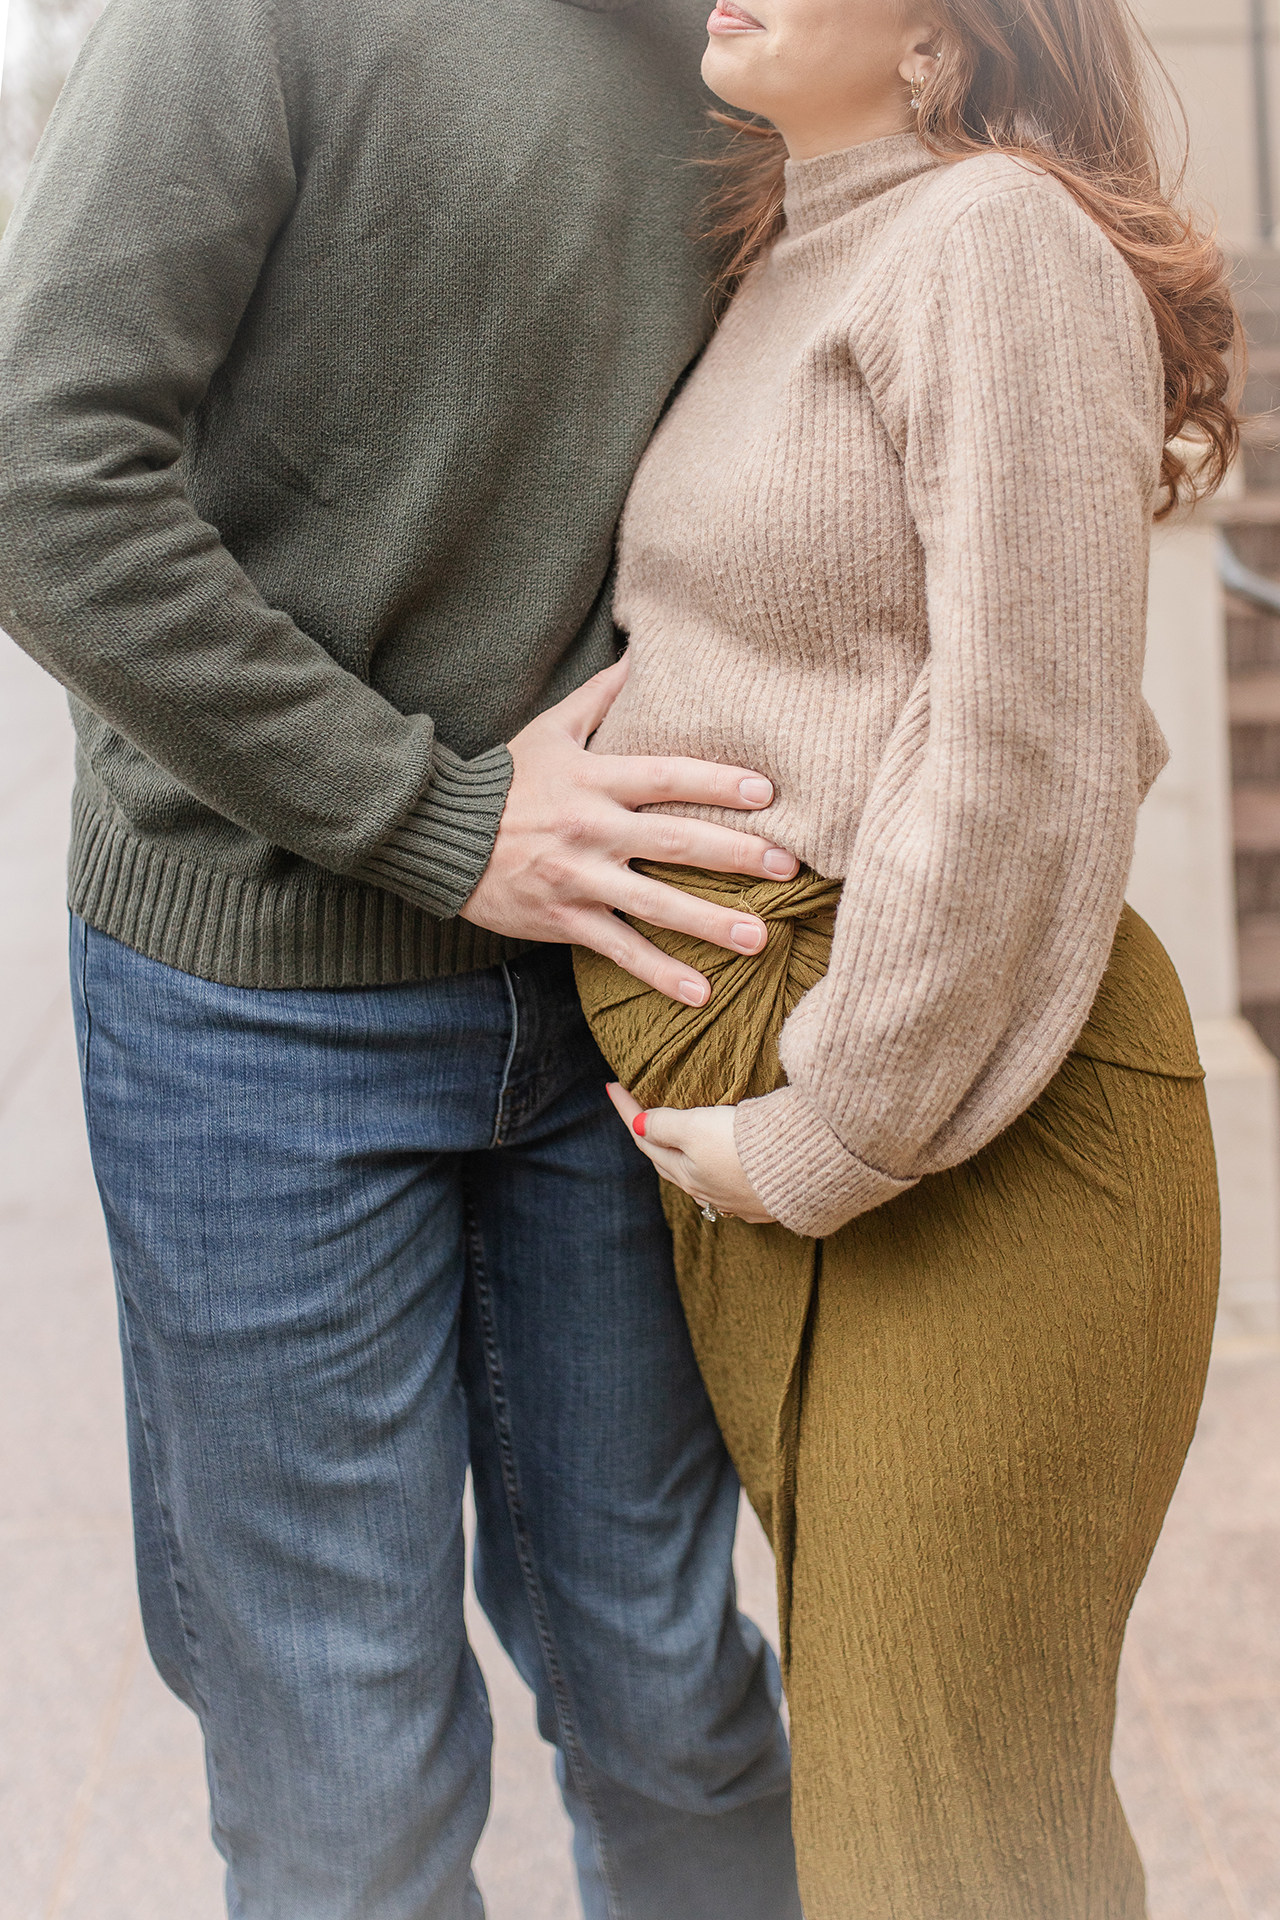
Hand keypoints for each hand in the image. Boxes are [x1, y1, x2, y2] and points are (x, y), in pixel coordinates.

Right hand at [459, 658, 798, 1003]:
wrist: (442, 836)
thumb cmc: (506, 779)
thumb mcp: (551, 729)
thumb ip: (602, 697)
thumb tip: (643, 653)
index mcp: (595, 780)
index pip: (667, 776)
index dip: (717, 783)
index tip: (768, 793)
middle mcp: (591, 829)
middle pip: (674, 840)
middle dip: (735, 854)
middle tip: (788, 867)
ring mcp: (578, 878)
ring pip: (654, 904)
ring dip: (710, 922)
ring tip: (760, 938)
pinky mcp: (564, 919)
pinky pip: (620, 950)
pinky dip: (659, 973)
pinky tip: (701, 993)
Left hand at [606, 1083, 775, 1223]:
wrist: (806, 1170)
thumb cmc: (747, 1144)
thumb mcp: (697, 1127)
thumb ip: (666, 1125)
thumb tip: (639, 1125)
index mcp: (686, 1172)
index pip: (645, 1138)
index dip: (627, 1111)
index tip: (610, 1085)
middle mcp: (707, 1191)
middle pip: (668, 1161)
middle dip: (650, 1137)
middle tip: (638, 1113)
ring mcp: (737, 1199)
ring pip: (698, 1177)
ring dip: (683, 1158)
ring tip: (677, 1142)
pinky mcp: (765, 1201)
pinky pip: (730, 1187)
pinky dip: (717, 1172)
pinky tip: (723, 1170)